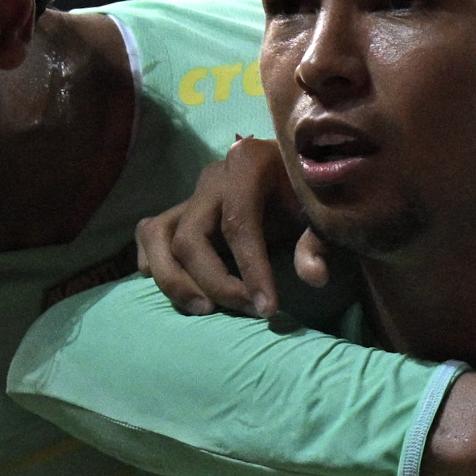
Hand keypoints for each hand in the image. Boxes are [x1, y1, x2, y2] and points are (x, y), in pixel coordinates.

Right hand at [135, 136, 333, 318]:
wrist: (300, 175)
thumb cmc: (313, 194)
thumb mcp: (324, 213)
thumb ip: (319, 242)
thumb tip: (313, 276)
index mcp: (249, 164)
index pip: (239, 223)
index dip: (251, 270)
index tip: (268, 308)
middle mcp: (213, 176)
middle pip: (191, 236)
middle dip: (215, 282)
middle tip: (249, 311)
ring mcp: (192, 193)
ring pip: (159, 235)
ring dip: (174, 279)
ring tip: (205, 311)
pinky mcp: (181, 210)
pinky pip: (151, 233)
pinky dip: (155, 263)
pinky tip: (180, 290)